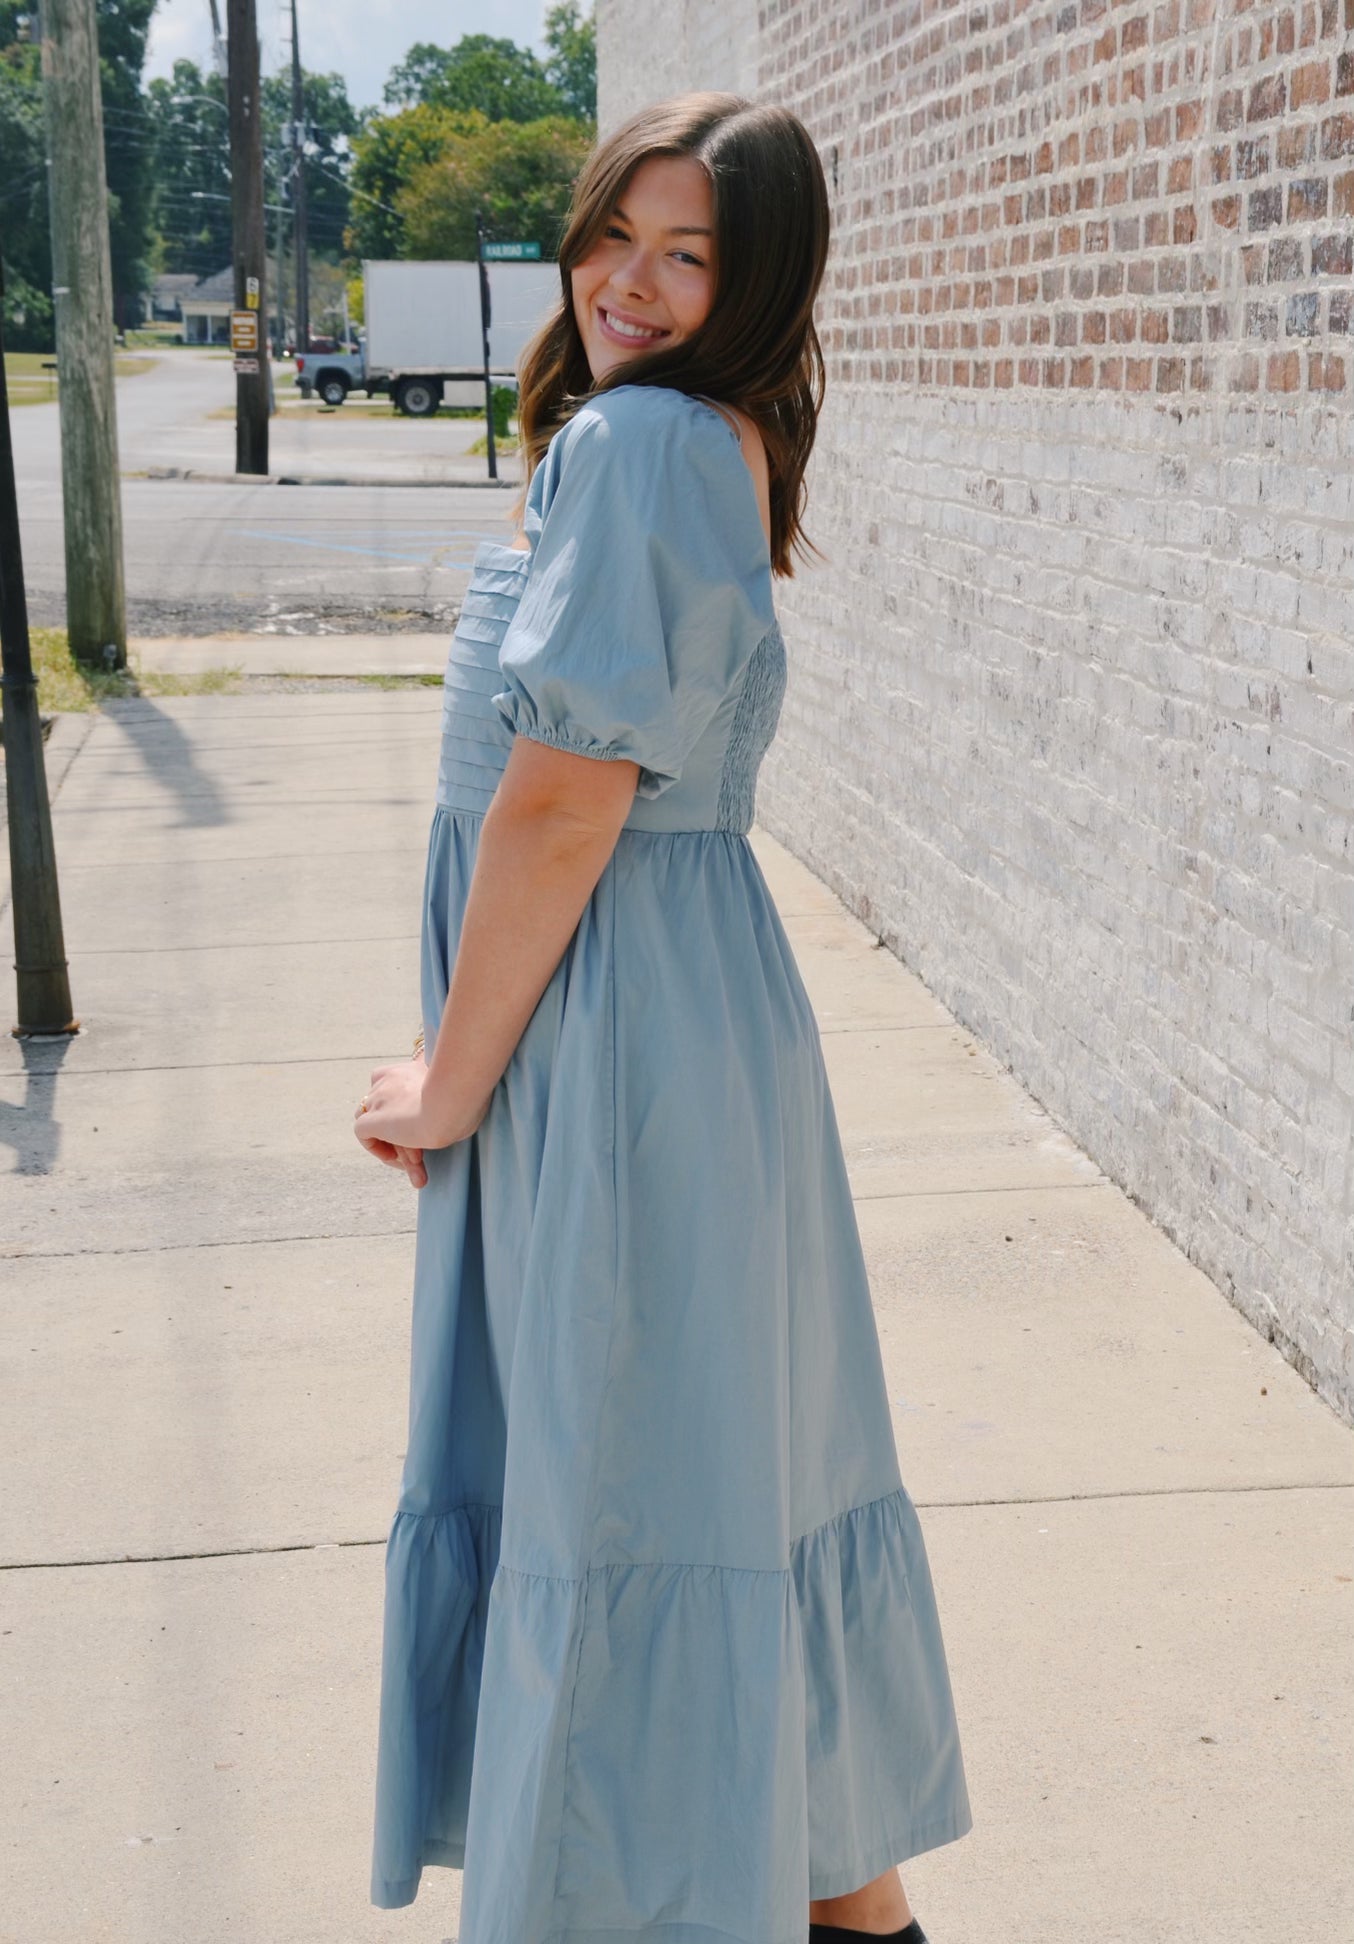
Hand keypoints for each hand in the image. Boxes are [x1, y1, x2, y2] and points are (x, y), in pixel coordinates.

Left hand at [353, 1053, 486, 1183]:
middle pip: (385, 1109)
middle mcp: (387, 1080)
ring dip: (391, 1142)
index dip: (401, 1107)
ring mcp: (377, 1099)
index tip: (419, 1124)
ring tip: (413, 1158)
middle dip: (400, 1132)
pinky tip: (396, 1158)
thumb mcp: (457, 1090)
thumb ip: (449, 1095)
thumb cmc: (466, 1097)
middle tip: (421, 1152)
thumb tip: (460, 1110)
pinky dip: (376, 1148)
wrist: (452, 1103)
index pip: (391, 1086)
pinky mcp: (372, 1119)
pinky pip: (363, 1135)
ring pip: (375, 1123)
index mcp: (408, 1069)